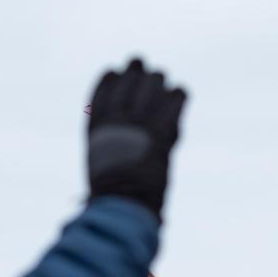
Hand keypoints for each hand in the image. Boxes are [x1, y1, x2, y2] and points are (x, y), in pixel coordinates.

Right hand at [87, 58, 187, 218]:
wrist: (124, 204)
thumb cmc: (112, 192)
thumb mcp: (100, 161)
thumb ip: (109, 140)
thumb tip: (118, 130)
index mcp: (97, 124)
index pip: (104, 86)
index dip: (112, 78)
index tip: (117, 72)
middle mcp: (117, 117)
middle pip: (131, 79)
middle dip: (139, 73)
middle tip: (147, 73)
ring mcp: (139, 122)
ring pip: (154, 82)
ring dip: (159, 82)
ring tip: (164, 86)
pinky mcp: (162, 130)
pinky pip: (176, 98)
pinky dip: (179, 95)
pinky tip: (179, 96)